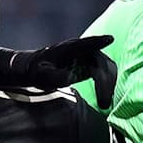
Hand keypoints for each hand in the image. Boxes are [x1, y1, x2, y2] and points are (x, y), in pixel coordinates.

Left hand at [0, 35, 116, 108]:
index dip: (98, 41)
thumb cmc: (35, 70)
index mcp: (68, 49)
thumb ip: (56, 75)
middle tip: (104, 102)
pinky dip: (105, 85)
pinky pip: (101, 74)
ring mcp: (85, 57)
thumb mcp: (42, 75)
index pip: (86, 44)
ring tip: (104, 103)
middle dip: (106, 80)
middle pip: (100, 61)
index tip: (110, 39)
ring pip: (104, 68)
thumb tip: (71, 77)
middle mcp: (79, 51)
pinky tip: (103, 100)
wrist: (32, 70)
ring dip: (107, 84)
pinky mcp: (87, 66)